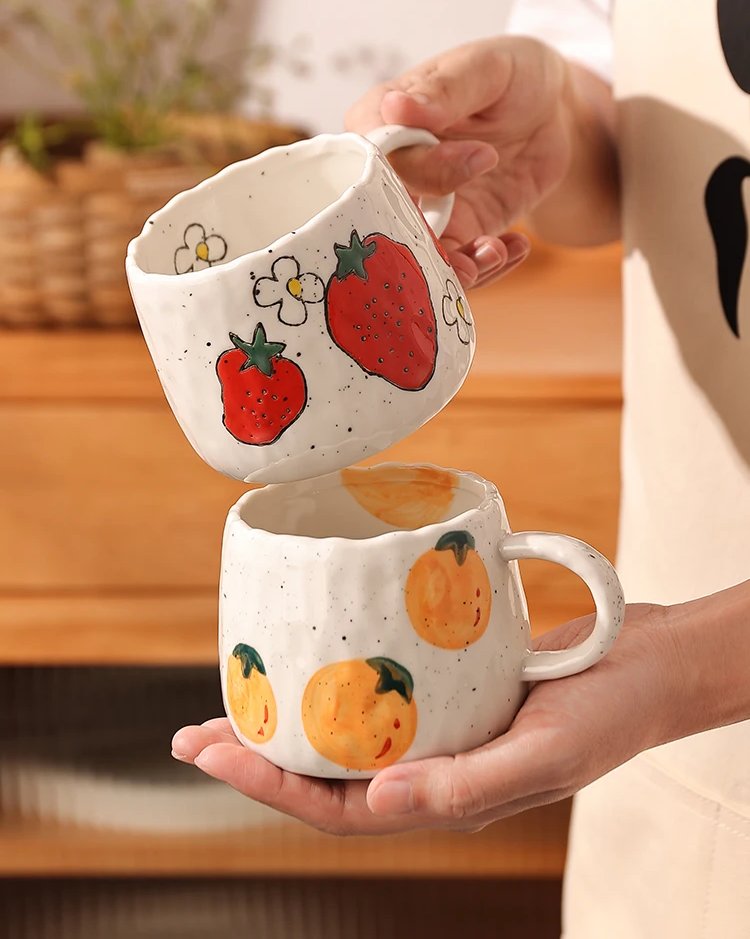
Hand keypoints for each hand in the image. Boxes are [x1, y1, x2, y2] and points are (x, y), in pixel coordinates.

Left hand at [171, 603, 675, 835]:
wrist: (650, 663)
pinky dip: (342, 676)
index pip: (339, 807)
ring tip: (242, 691)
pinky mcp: (453, 685)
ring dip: (293, 716)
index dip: (269, 787)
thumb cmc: (610, 711)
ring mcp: (441, 726)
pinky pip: (383, 688)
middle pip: (329, 771)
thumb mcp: (547, 754)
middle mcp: (434, 765)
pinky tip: (320, 650)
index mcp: (448, 797)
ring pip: (350, 732)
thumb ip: (468, 786)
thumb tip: (378, 799)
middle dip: (260, 756)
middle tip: (196, 729)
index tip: (212, 752)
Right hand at [346, 37, 577, 288]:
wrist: (553, 108)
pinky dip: (487, 266)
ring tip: (494, 252)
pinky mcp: (459, 230)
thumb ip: (442, 91)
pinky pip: (458, 264)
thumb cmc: (511, 74)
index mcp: (381, 121)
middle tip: (477, 238)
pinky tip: (517, 246)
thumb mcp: (485, 68)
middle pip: (389, 218)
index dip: (416, 171)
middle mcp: (395, 170)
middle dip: (429, 240)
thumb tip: (394, 108)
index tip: (477, 159)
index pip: (375, 159)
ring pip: (419, 254)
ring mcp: (425, 206)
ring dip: (454, 267)